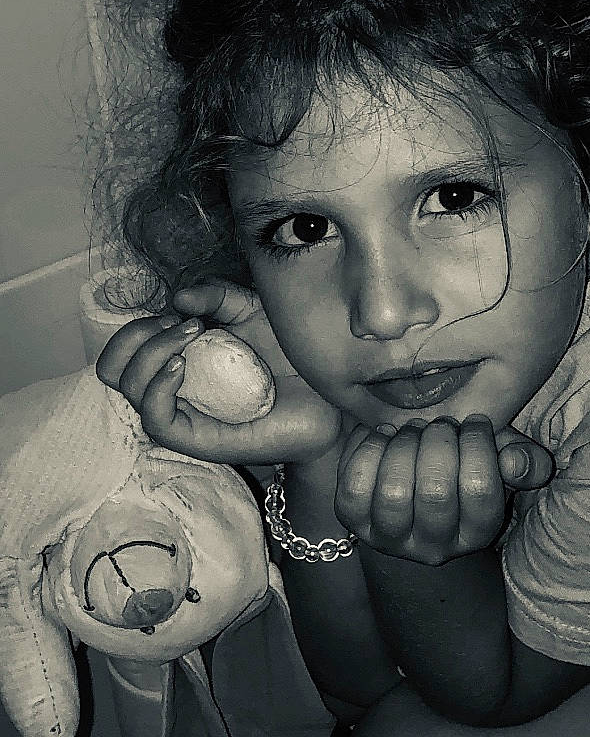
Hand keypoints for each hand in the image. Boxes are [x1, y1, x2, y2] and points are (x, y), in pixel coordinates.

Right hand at [96, 278, 340, 465]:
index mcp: (177, 362)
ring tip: (189, 336)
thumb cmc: (291, 355)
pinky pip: (156, 420)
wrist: (329, 395)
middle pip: (112, 370)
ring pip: (128, 389)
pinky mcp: (199, 440)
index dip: (138, 325)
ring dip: (151, 352)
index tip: (181, 312)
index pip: (123, 351)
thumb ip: (217, 296)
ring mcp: (184, 416)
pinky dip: (157, 387)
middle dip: (134, 337)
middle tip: (180, 324)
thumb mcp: (251, 309)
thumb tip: (176, 297)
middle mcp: (173, 391)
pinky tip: (181, 365)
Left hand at [334, 415, 553, 564]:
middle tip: (438, 424)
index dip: (477, 444)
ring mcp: (389, 537)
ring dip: (402, 446)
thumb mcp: (498, 462)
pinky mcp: (353, 521)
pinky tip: (383, 435)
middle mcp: (433, 546)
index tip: (473, 421)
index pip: (480, 490)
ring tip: (410, 431)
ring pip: (393, 493)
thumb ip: (523, 460)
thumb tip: (515, 462)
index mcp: (476, 532)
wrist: (411, 495)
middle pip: (435, 492)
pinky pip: (353, 486)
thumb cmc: (461, 469)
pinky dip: (368, 449)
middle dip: (437, 441)